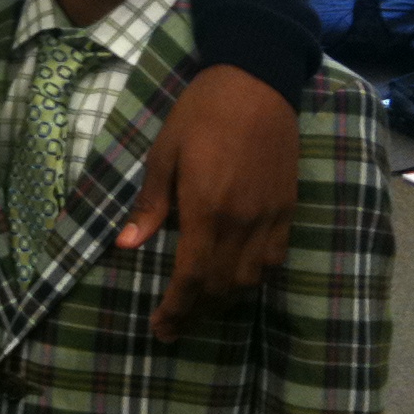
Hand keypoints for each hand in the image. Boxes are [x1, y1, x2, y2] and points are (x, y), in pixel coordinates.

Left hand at [117, 63, 298, 341]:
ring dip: (224, 301)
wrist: (256, 84)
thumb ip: (150, 205)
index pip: (192, 278)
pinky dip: (253, 278)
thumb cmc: (200, 115)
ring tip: (199, 309)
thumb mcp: (163, 154)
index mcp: (207, 210)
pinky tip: (236, 280)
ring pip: (251, 280)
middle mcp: (243, 223)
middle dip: (196, 313)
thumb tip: (125, 246)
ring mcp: (270, 218)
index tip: (159, 327)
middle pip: (221, 287)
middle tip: (173, 328)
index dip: (176, 309)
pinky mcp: (288, 209)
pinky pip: (274, 260)